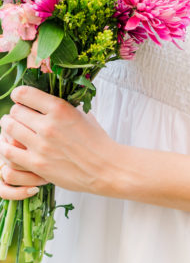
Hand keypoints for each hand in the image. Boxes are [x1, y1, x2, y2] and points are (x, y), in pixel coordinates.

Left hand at [0, 86, 116, 195]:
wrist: (106, 168)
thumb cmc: (97, 141)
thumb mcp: (83, 114)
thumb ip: (63, 106)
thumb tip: (48, 97)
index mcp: (60, 109)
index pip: (25, 94)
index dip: (19, 95)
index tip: (20, 98)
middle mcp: (48, 125)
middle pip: (15, 111)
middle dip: (15, 112)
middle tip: (18, 116)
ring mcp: (41, 145)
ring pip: (9, 128)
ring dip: (8, 127)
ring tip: (12, 129)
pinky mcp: (37, 164)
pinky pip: (9, 152)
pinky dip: (6, 146)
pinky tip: (10, 145)